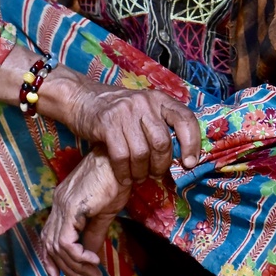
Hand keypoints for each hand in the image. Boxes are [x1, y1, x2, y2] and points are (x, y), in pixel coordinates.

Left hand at [41, 150, 130, 275]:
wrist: (121, 160)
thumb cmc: (116, 180)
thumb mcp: (104, 213)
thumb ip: (93, 235)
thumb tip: (89, 257)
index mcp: (63, 204)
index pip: (48, 237)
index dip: (50, 260)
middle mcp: (58, 205)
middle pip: (50, 245)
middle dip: (67, 268)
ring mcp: (62, 205)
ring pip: (57, 246)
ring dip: (75, 266)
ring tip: (94, 273)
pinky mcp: (71, 208)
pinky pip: (66, 242)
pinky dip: (77, 256)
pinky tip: (93, 260)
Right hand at [68, 83, 200, 184]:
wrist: (83, 98)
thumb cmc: (118, 111)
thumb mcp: (143, 110)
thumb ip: (161, 126)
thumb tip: (183, 157)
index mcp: (159, 99)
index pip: (185, 119)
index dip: (192, 144)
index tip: (190, 164)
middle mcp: (144, 102)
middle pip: (162, 142)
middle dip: (160, 165)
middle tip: (155, 174)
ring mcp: (125, 111)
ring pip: (142, 152)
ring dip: (141, 172)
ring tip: (138, 177)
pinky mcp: (107, 123)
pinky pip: (121, 156)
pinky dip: (124, 172)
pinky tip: (124, 177)